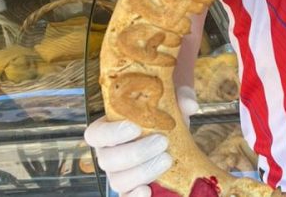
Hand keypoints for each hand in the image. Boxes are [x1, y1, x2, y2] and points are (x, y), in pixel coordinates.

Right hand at [84, 86, 199, 195]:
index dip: (111, 133)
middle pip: (108, 160)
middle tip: (162, 141)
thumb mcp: (171, 101)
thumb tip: (190, 105)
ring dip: (143, 172)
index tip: (135, 127)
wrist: (175, 132)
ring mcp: (119, 173)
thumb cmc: (164, 113)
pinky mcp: (132, 188)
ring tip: (167, 159)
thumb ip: (180, 97)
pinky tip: (148, 190)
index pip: (95, 134)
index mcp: (109, 129)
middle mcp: (109, 153)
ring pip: (118, 180)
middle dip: (135, 152)